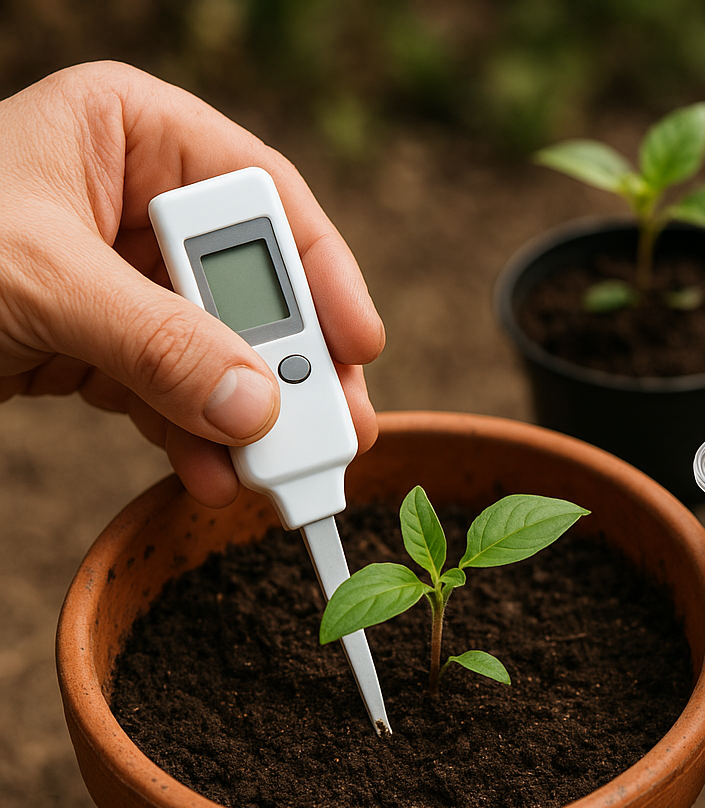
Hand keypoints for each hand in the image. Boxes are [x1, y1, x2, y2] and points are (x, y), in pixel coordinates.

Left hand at [0, 61, 383, 506]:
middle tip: (336, 427)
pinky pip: (174, 389)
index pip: (262, 195)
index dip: (322, 271)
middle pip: (254, 285)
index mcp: (133, 134)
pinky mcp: (109, 341)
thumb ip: (157, 341)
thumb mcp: (42, 280)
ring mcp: (127, 279)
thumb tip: (257, 406)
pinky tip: (210, 473)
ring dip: (248, 416)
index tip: (359, 342)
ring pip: (221, 348)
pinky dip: (193, 436)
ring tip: (278, 471)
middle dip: (290, 365)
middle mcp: (139, 202)